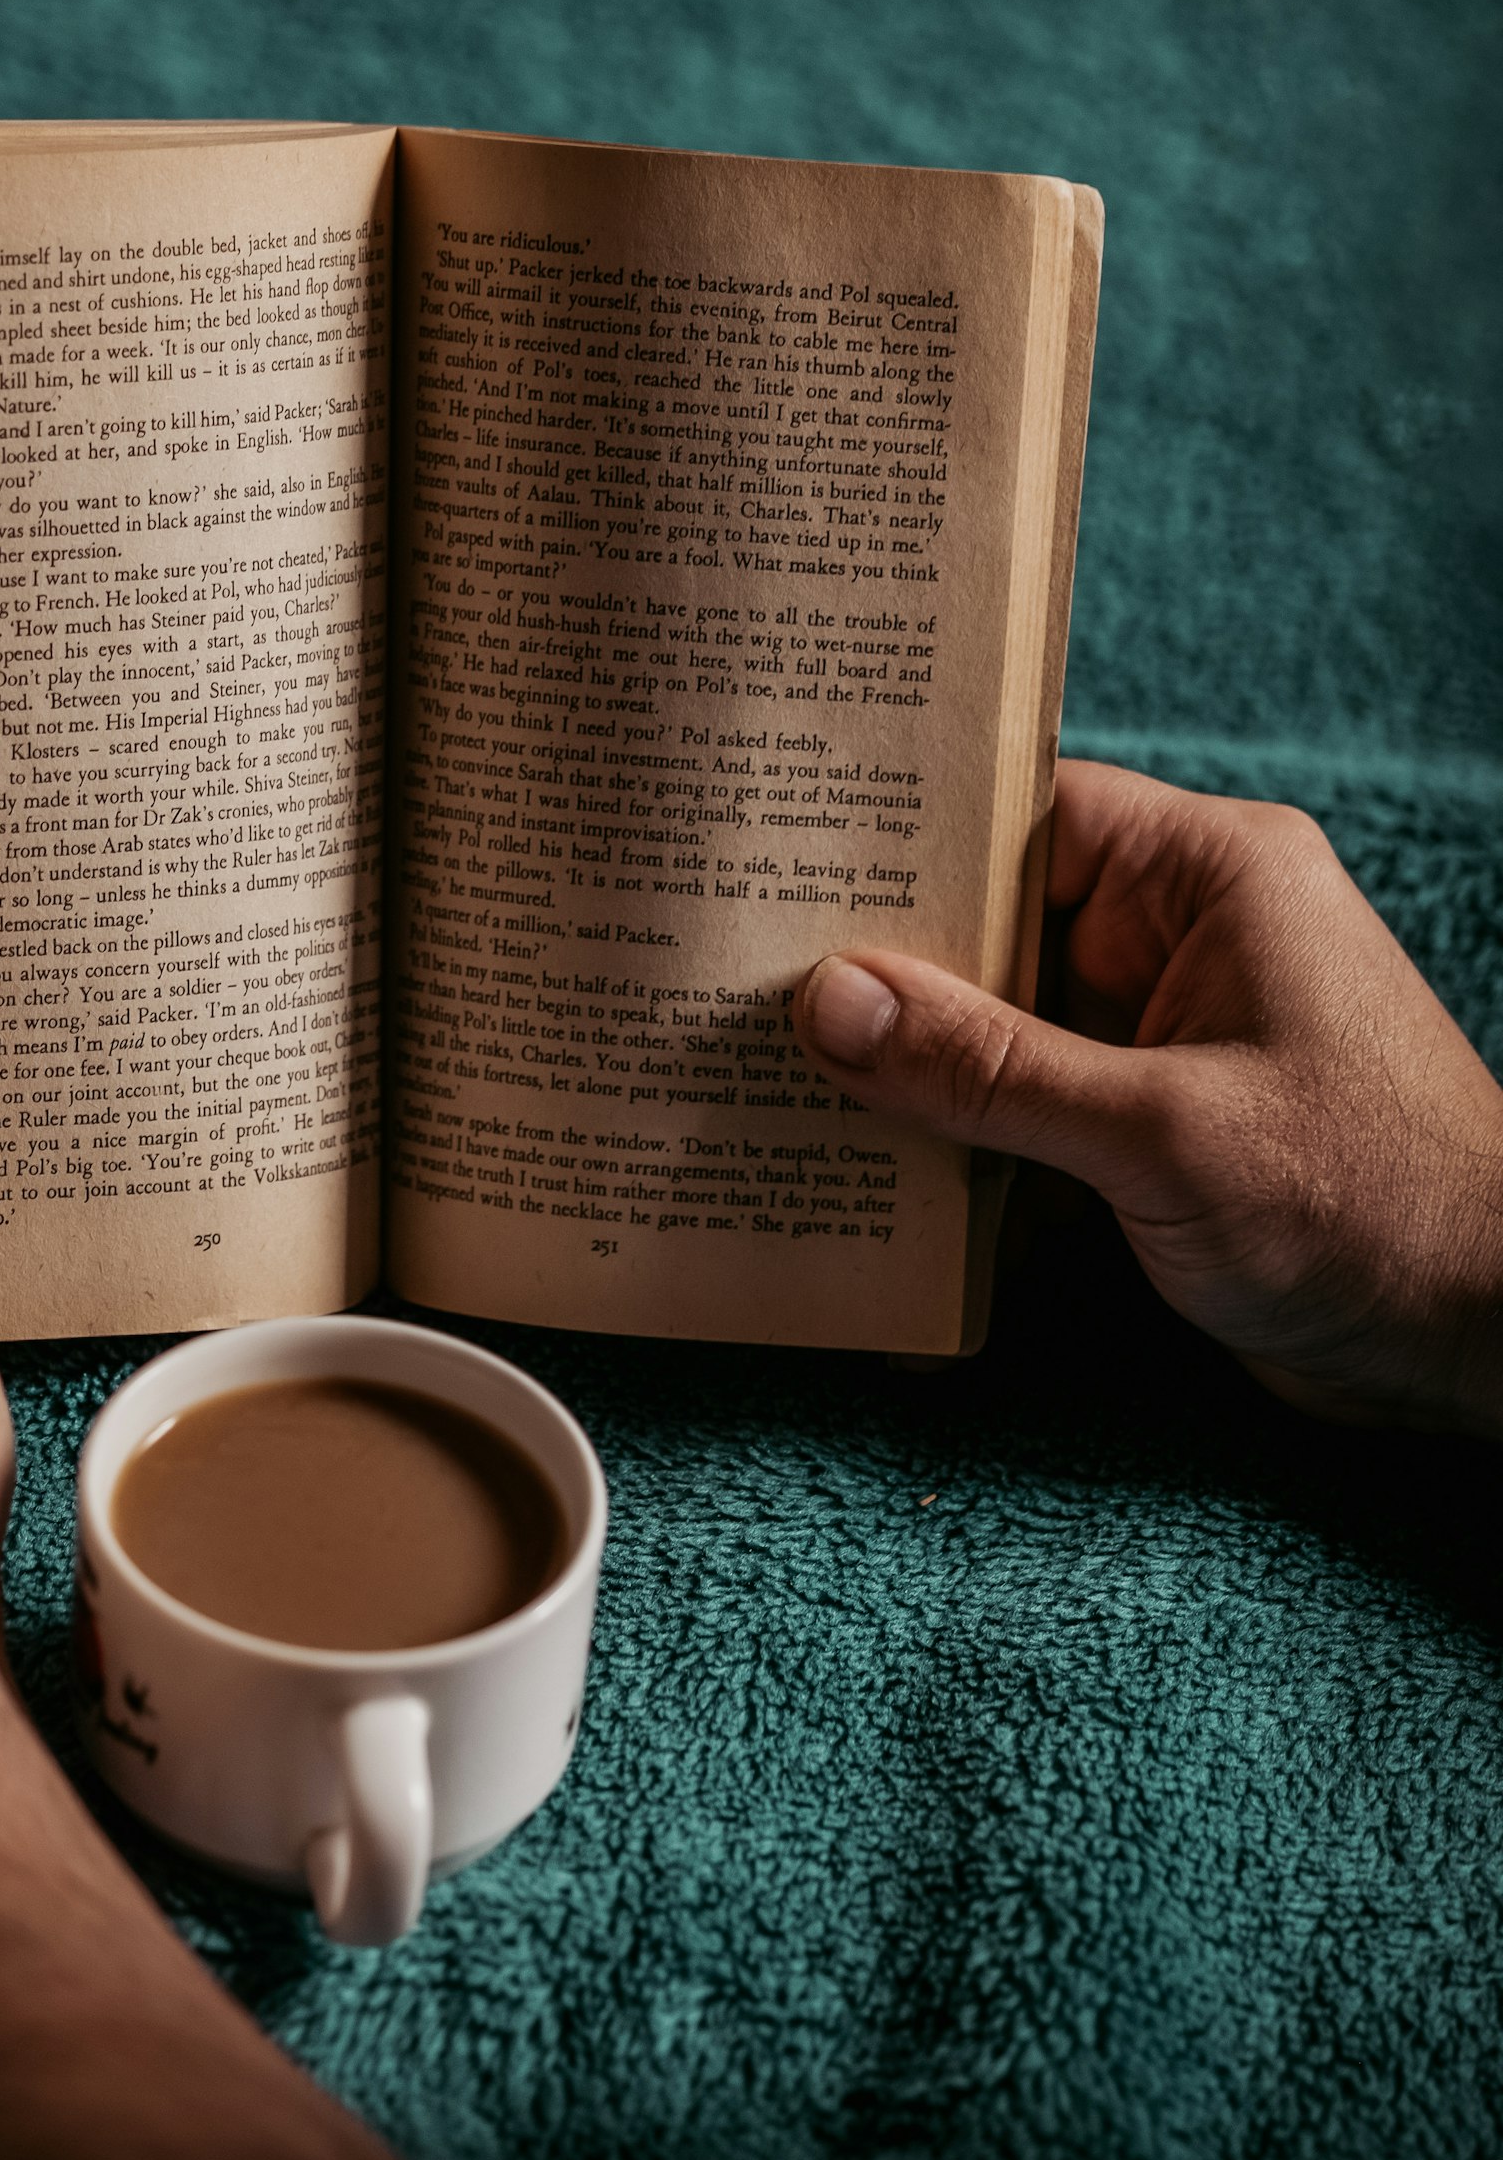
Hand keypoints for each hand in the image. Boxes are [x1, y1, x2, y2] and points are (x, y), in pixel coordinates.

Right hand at [794, 761, 1502, 1433]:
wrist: (1492, 1343)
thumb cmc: (1374, 1206)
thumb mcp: (1162, 1131)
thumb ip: (990, 1069)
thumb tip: (831, 1001)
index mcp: (1208, 878)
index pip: (1025, 816)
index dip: (904, 836)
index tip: (779, 859)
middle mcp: (1179, 940)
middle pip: (991, 928)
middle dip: (878, 975)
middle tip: (733, 987)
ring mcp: (1163, 1038)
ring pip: (994, 1032)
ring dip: (906, 1079)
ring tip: (767, 1090)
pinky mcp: (1151, 1132)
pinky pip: (1023, 1117)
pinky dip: (958, 1157)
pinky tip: (866, 1195)